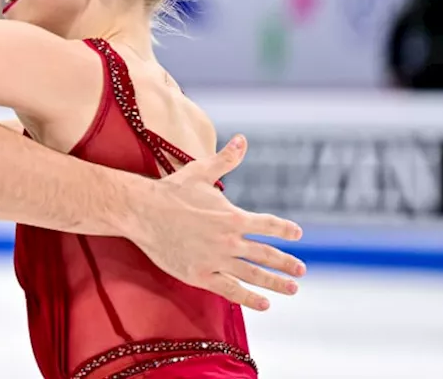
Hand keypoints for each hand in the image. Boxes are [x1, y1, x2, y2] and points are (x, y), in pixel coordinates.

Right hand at [127, 135, 304, 311]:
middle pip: (266, 254)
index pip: (269, 224)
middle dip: (287, 263)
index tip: (297, 234)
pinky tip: (264, 304)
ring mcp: (215, 259)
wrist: (142, 211)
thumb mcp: (200, 172)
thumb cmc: (170, 191)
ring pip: (253, 275)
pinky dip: (249, 299)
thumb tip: (243, 139)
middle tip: (301, 270)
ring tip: (292, 289)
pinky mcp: (200, 275)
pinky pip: (231, 290)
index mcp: (233, 216)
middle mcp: (229, 240)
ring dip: (276, 283)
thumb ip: (226, 160)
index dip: (285, 229)